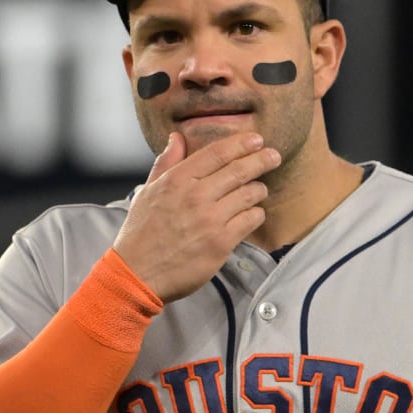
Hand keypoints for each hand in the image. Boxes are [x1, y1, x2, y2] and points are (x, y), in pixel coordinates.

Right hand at [113, 130, 281, 302]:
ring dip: (259, 190)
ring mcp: (211, 220)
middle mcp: (196, 196)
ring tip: (258, 190)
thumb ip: (166, 163)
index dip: (241, 143)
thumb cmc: (141, 234)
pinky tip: (252, 215)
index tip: (256, 140)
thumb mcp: (147, 191)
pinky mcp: (222, 243)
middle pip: (240, 170)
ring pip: (250, 195)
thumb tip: (177, 138)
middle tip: (274, 156)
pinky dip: (256, 215)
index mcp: (177, 180)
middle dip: (262, 160)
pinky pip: (251, 220)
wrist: (138, 274)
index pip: (217, 153)